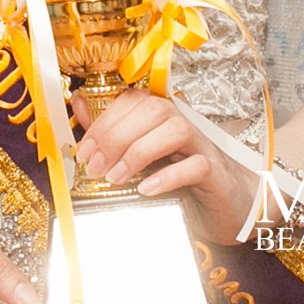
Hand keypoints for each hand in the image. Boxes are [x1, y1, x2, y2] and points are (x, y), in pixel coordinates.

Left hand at [74, 89, 258, 244]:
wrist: (225, 201)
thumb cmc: (179, 172)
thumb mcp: (141, 151)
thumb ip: (110, 128)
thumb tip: (77, 105)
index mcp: (163, 113)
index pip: (132, 101)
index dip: (103, 123)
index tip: (84, 152)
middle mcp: (183, 121)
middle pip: (151, 110)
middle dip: (116, 137)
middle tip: (95, 168)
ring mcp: (202, 144)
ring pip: (175, 129)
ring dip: (139, 152)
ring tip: (116, 178)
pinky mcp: (216, 172)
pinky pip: (197, 165)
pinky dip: (169, 175)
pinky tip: (146, 189)